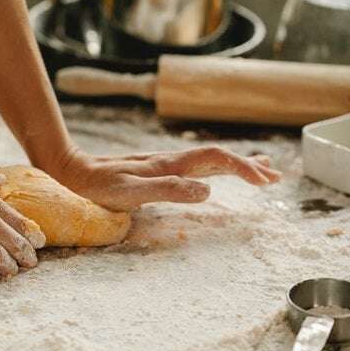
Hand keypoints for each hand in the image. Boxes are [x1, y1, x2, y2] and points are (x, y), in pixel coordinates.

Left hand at [49, 146, 281, 210]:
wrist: (74, 171)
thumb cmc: (99, 187)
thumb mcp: (131, 193)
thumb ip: (168, 190)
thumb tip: (208, 190)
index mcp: (170, 165)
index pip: (217, 160)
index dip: (244, 168)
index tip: (265, 183)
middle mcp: (171, 161)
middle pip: (219, 157)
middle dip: (248, 166)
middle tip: (275, 177)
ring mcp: (165, 164)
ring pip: (209, 160)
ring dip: (236, 165)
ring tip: (260, 172)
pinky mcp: (157, 170)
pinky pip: (194, 166)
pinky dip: (215, 168)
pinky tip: (215, 174)